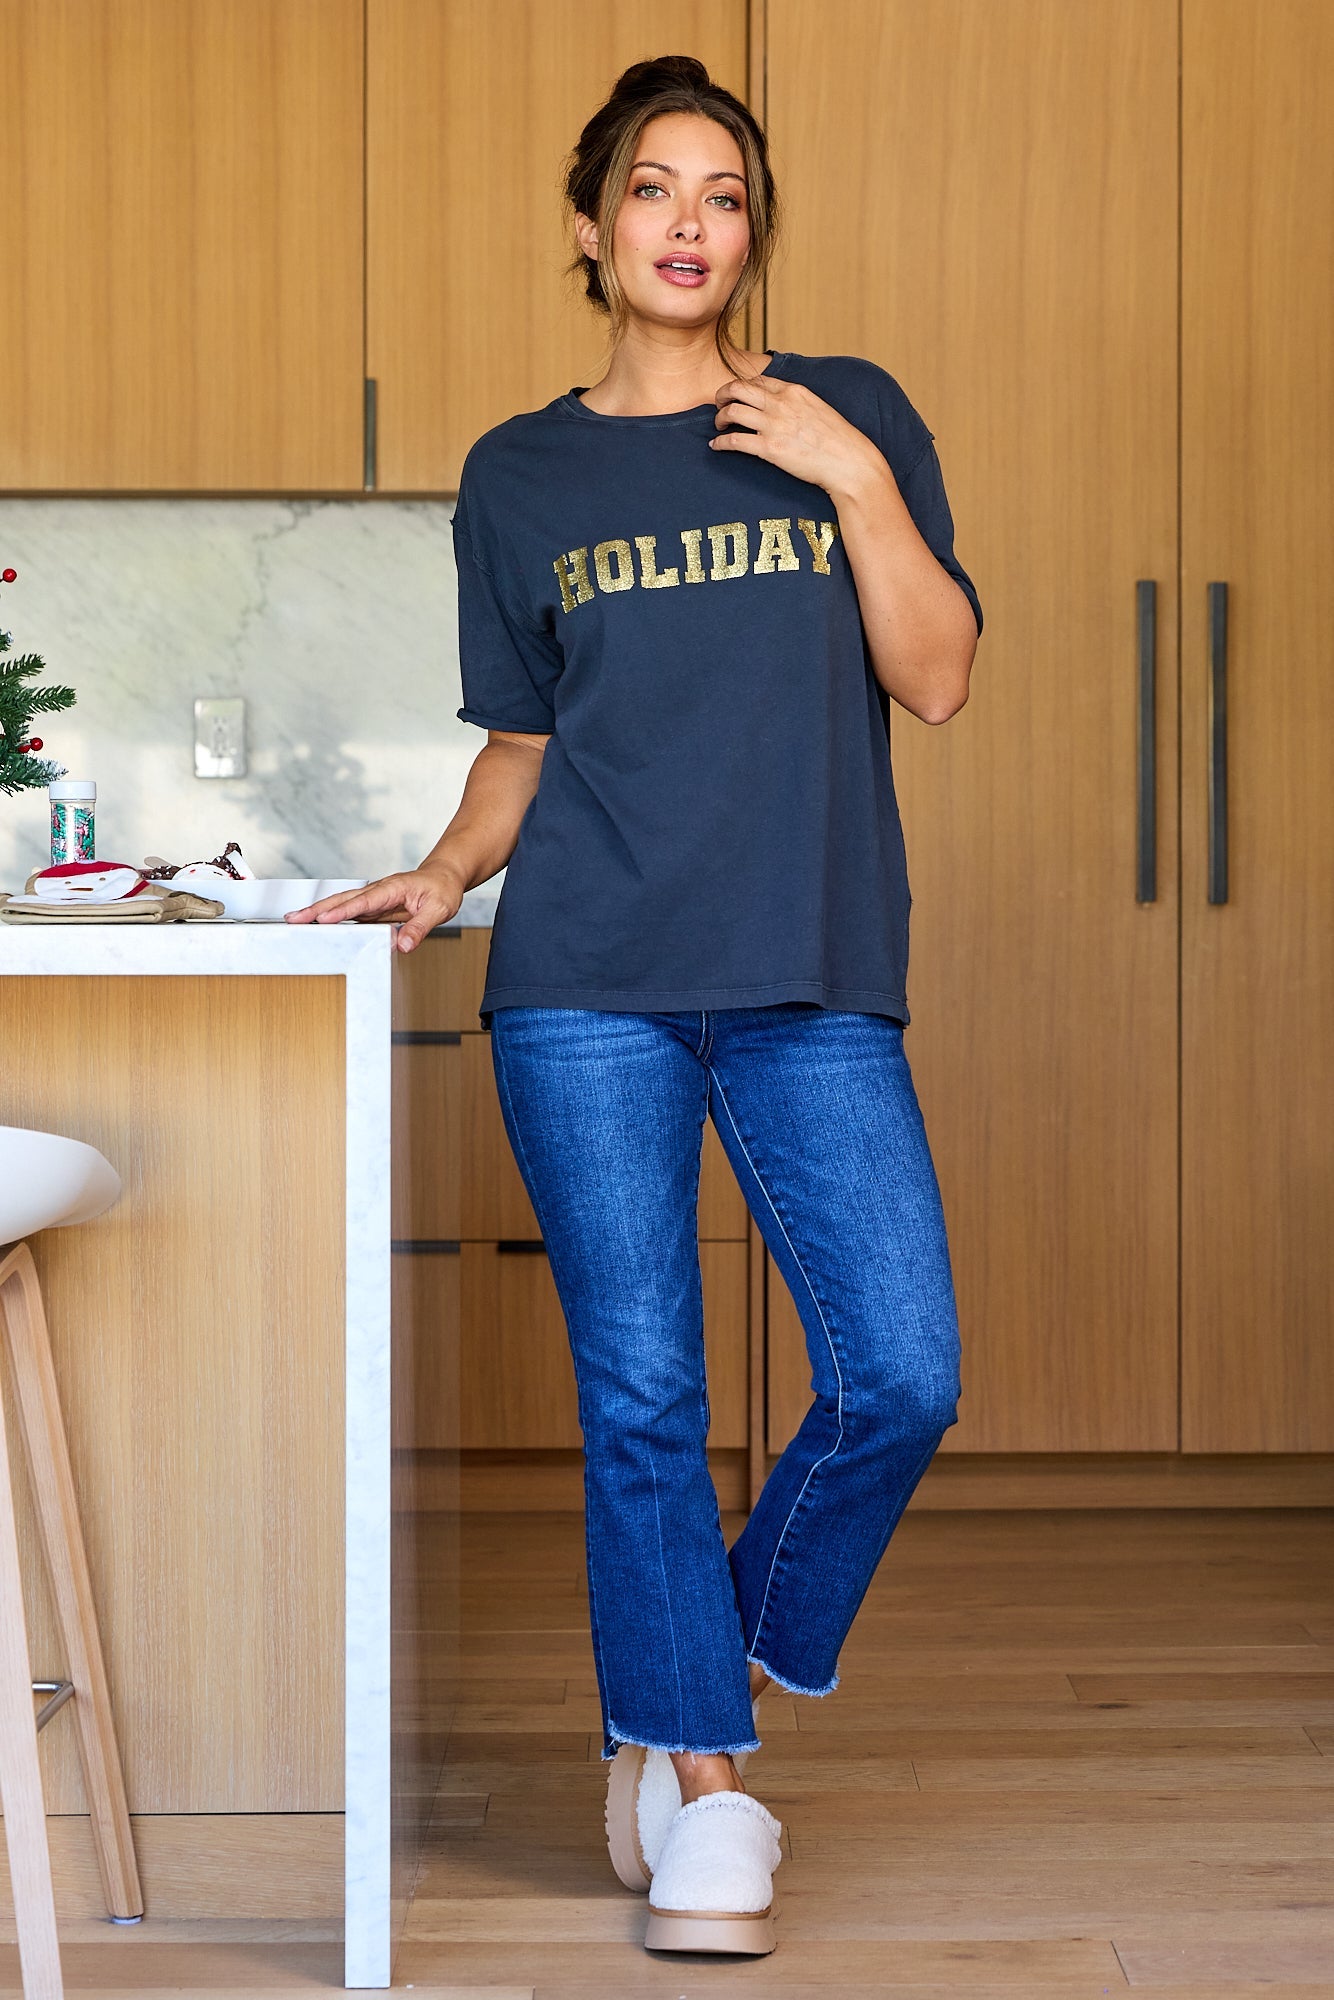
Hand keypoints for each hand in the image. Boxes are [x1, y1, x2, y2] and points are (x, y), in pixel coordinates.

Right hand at [284, 864, 464, 951]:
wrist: (444, 877)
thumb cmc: (442, 890)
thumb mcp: (438, 910)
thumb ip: (420, 928)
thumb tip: (403, 945)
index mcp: (392, 888)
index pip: (363, 901)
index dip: (342, 911)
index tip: (322, 919)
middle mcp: (378, 891)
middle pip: (343, 899)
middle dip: (317, 909)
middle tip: (293, 918)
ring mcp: (374, 899)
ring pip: (342, 904)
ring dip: (318, 911)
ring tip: (295, 920)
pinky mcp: (373, 906)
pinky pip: (349, 911)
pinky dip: (332, 917)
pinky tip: (317, 925)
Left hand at [709, 372, 886, 503]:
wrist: (849, 463)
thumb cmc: (839, 440)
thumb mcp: (818, 409)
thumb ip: (797, 403)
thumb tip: (783, 407)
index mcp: (794, 390)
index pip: (757, 380)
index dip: (742, 386)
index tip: (736, 395)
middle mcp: (781, 403)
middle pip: (737, 388)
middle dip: (723, 395)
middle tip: (719, 406)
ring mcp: (774, 425)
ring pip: (731, 412)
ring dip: (719, 418)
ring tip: (719, 426)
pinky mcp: (769, 449)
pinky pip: (734, 441)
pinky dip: (720, 443)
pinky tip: (716, 446)